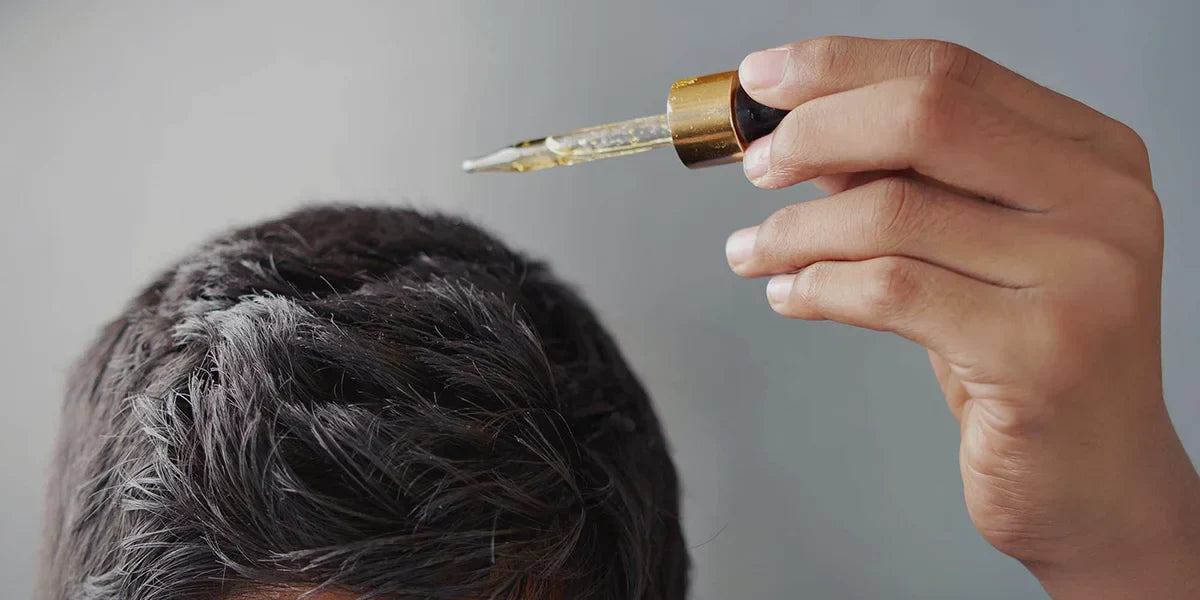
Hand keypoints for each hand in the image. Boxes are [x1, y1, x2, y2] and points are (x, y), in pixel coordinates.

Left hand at [726, 36, 1199, 598]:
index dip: (843, 66)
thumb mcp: (971, 252)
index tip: (765, 77)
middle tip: (757, 166)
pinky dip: (817, 286)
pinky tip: (788, 296)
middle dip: (817, 130)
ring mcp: (1082, 275)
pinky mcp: (1040, 351)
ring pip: (893, 211)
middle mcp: (1103, 200)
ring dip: (796, 229)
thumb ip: (904, 184)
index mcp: (1092, 153)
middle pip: (928, 115)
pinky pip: (888, 290)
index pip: (952, 70)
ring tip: (751, 252)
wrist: (1097, 482)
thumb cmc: (1024, 360)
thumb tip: (803, 133)